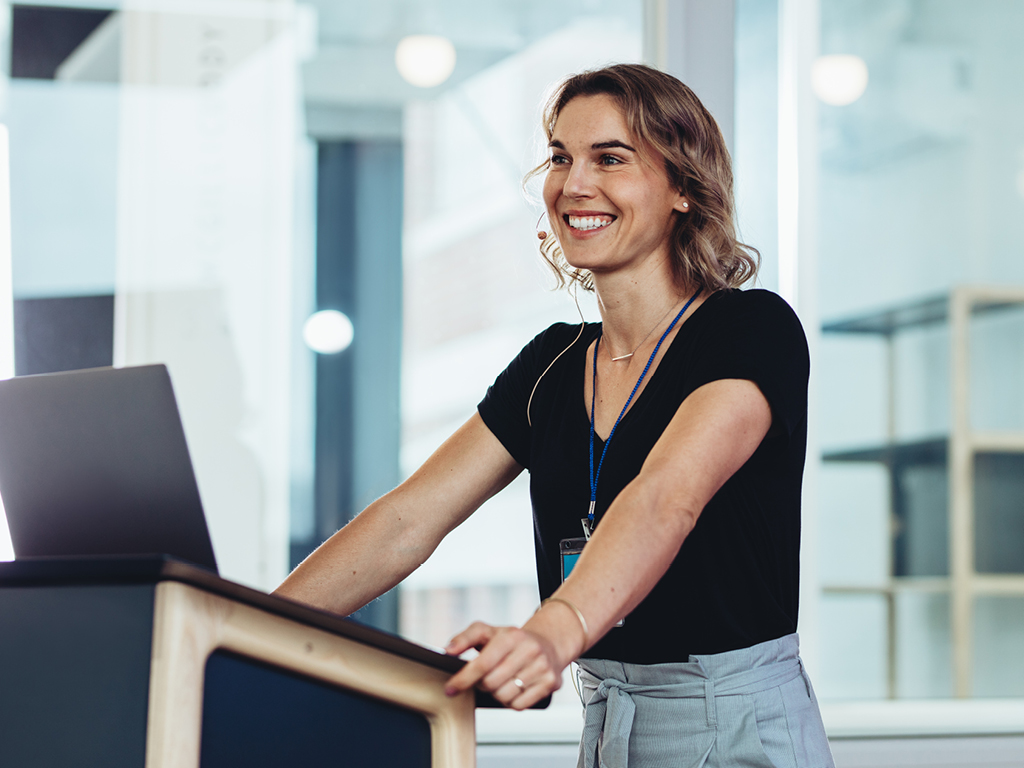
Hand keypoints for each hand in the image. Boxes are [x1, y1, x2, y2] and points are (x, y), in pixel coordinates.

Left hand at [443, 622, 564, 709]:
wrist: (548, 644)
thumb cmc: (511, 640)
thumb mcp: (488, 632)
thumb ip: (465, 638)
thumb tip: (447, 650)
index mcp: (511, 636)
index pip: (482, 663)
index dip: (463, 679)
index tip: (450, 689)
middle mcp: (529, 649)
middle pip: (491, 684)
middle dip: (482, 684)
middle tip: (486, 677)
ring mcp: (542, 666)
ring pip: (504, 697)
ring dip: (497, 694)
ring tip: (502, 681)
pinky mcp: (550, 683)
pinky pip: (520, 705)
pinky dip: (512, 701)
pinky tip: (516, 688)